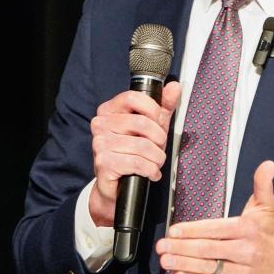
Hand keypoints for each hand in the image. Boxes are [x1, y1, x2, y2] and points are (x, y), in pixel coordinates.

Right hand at [89, 82, 180, 226]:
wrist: (116, 186)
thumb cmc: (133, 153)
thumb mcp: (151, 127)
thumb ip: (163, 106)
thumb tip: (174, 87)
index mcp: (109, 110)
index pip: (133, 97)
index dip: (153, 109)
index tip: (160, 121)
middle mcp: (100, 124)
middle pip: (142, 123)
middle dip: (159, 138)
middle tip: (160, 147)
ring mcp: (100, 143)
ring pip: (142, 146)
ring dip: (157, 158)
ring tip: (156, 162)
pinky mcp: (103, 162)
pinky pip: (136, 162)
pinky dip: (150, 170)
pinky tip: (150, 173)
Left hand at [156, 160, 273, 273]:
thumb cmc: (269, 231)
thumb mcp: (266, 205)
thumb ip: (262, 184)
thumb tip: (267, 164)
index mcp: (248, 229)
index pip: (216, 229)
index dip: (193, 230)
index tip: (174, 230)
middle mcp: (245, 250)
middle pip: (208, 249)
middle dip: (182, 247)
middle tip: (162, 245)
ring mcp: (241, 271)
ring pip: (208, 267)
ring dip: (183, 264)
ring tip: (165, 260)